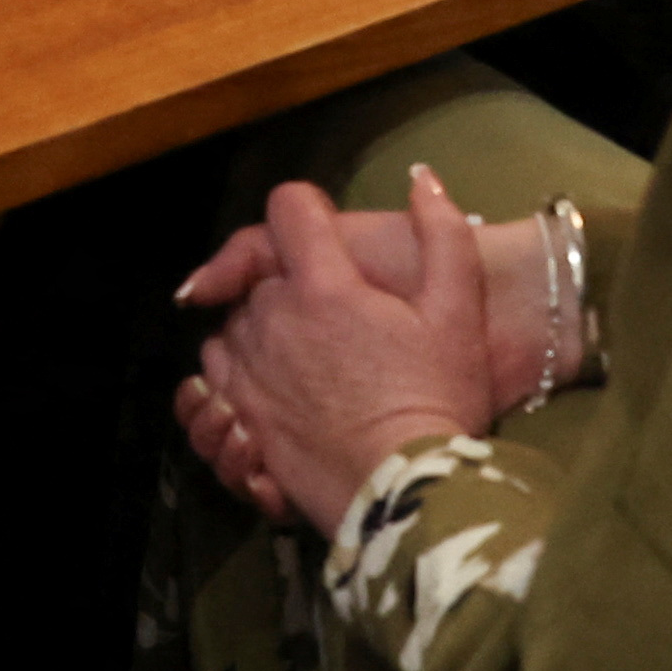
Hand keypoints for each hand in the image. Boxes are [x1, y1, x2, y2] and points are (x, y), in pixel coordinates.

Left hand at [173, 170, 521, 530]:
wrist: (408, 492)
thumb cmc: (438, 398)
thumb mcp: (458, 311)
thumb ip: (444, 234)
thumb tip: (422, 178)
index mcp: (324, 284)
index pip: (289, 208)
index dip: (308, 211)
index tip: (328, 237)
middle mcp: (274, 319)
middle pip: (261, 276)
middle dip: (290, 285)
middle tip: (337, 320)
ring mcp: (248, 372)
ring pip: (229, 328)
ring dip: (256, 334)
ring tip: (305, 362)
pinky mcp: (240, 419)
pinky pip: (213, 384)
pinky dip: (234, 382)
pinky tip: (270, 397)